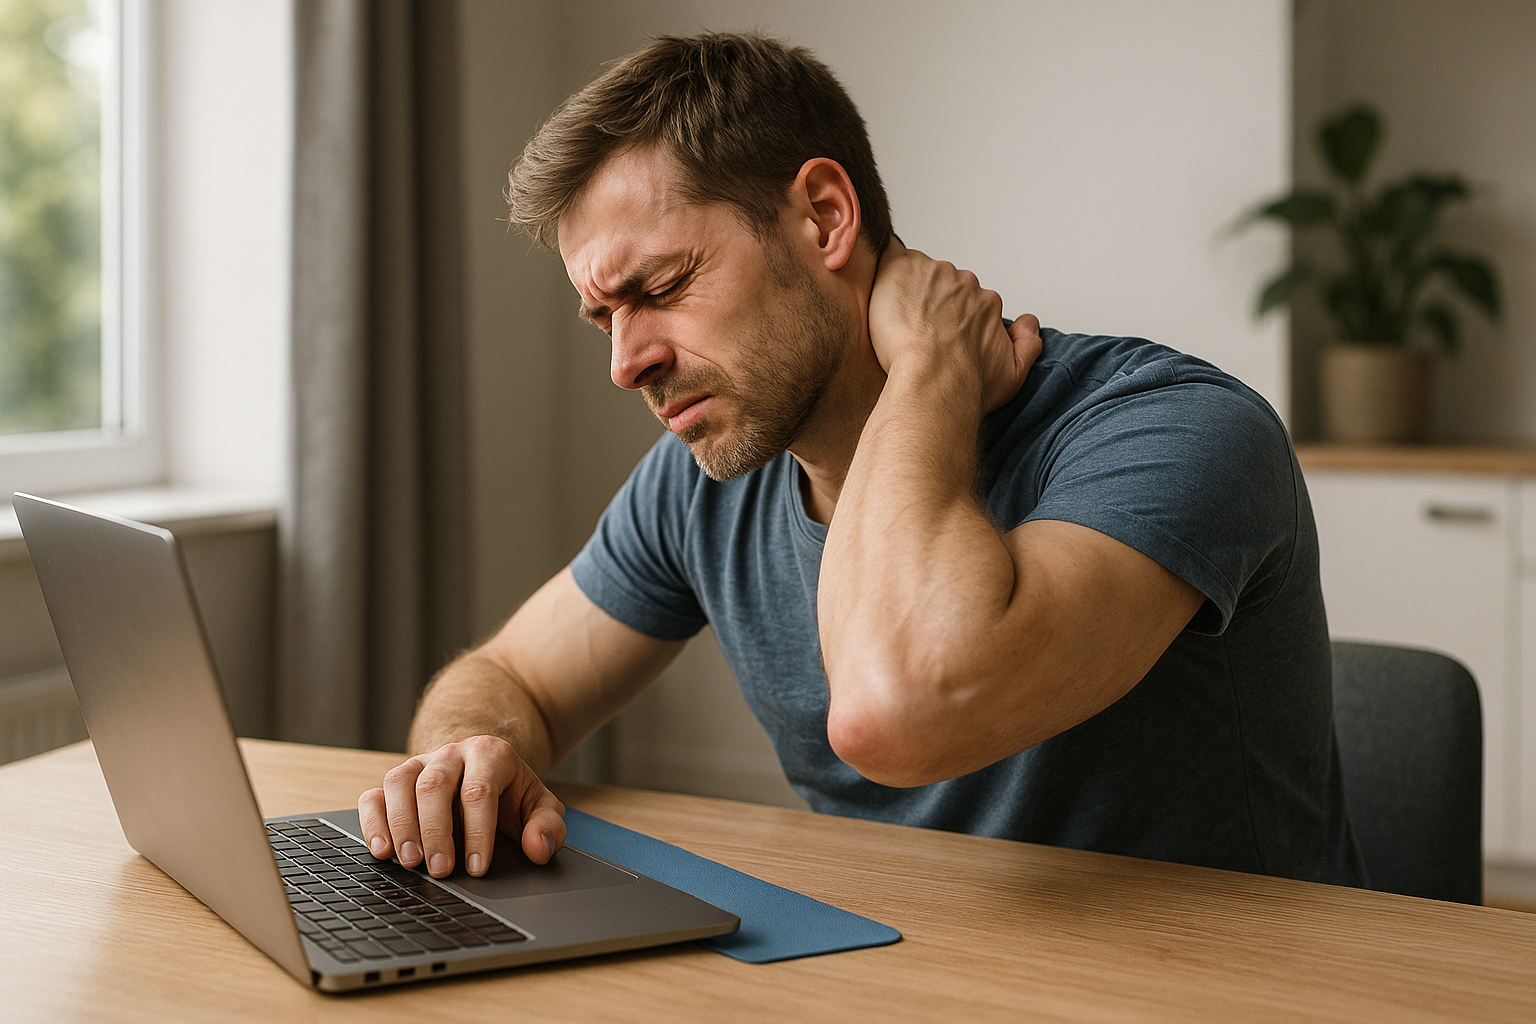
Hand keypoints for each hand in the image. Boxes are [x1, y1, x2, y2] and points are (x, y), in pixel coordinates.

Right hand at [357, 735, 566, 877]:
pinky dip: (374, 821)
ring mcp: (420, 764)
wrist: (489, 772)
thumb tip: (537, 849)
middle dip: (436, 831)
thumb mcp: (540, 807)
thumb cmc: (512, 795)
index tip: (476, 867)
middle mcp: (451, 754)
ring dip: (402, 825)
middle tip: (440, 871)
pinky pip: (375, 794)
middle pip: (434, 785)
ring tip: (411, 862)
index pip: (479, 790)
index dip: (477, 831)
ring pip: (400, 782)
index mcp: (490, 754)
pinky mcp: (398, 782)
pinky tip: (383, 850)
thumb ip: (548, 827)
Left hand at [869, 238, 1042, 412]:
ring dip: (906, 290)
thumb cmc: (967, 382)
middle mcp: (964, 283)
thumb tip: (1029, 324)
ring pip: (917, 274)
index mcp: (986, 302)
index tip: (937, 334)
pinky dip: (885, 268)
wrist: (935, 379)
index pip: (967, 301)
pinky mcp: (902, 267)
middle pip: (943, 285)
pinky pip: (891, 255)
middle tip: (914, 329)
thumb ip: (1028, 346)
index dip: (949, 318)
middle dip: (929, 303)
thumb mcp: (1013, 375)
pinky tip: (878, 288)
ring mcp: (933, 272)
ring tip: (894, 319)